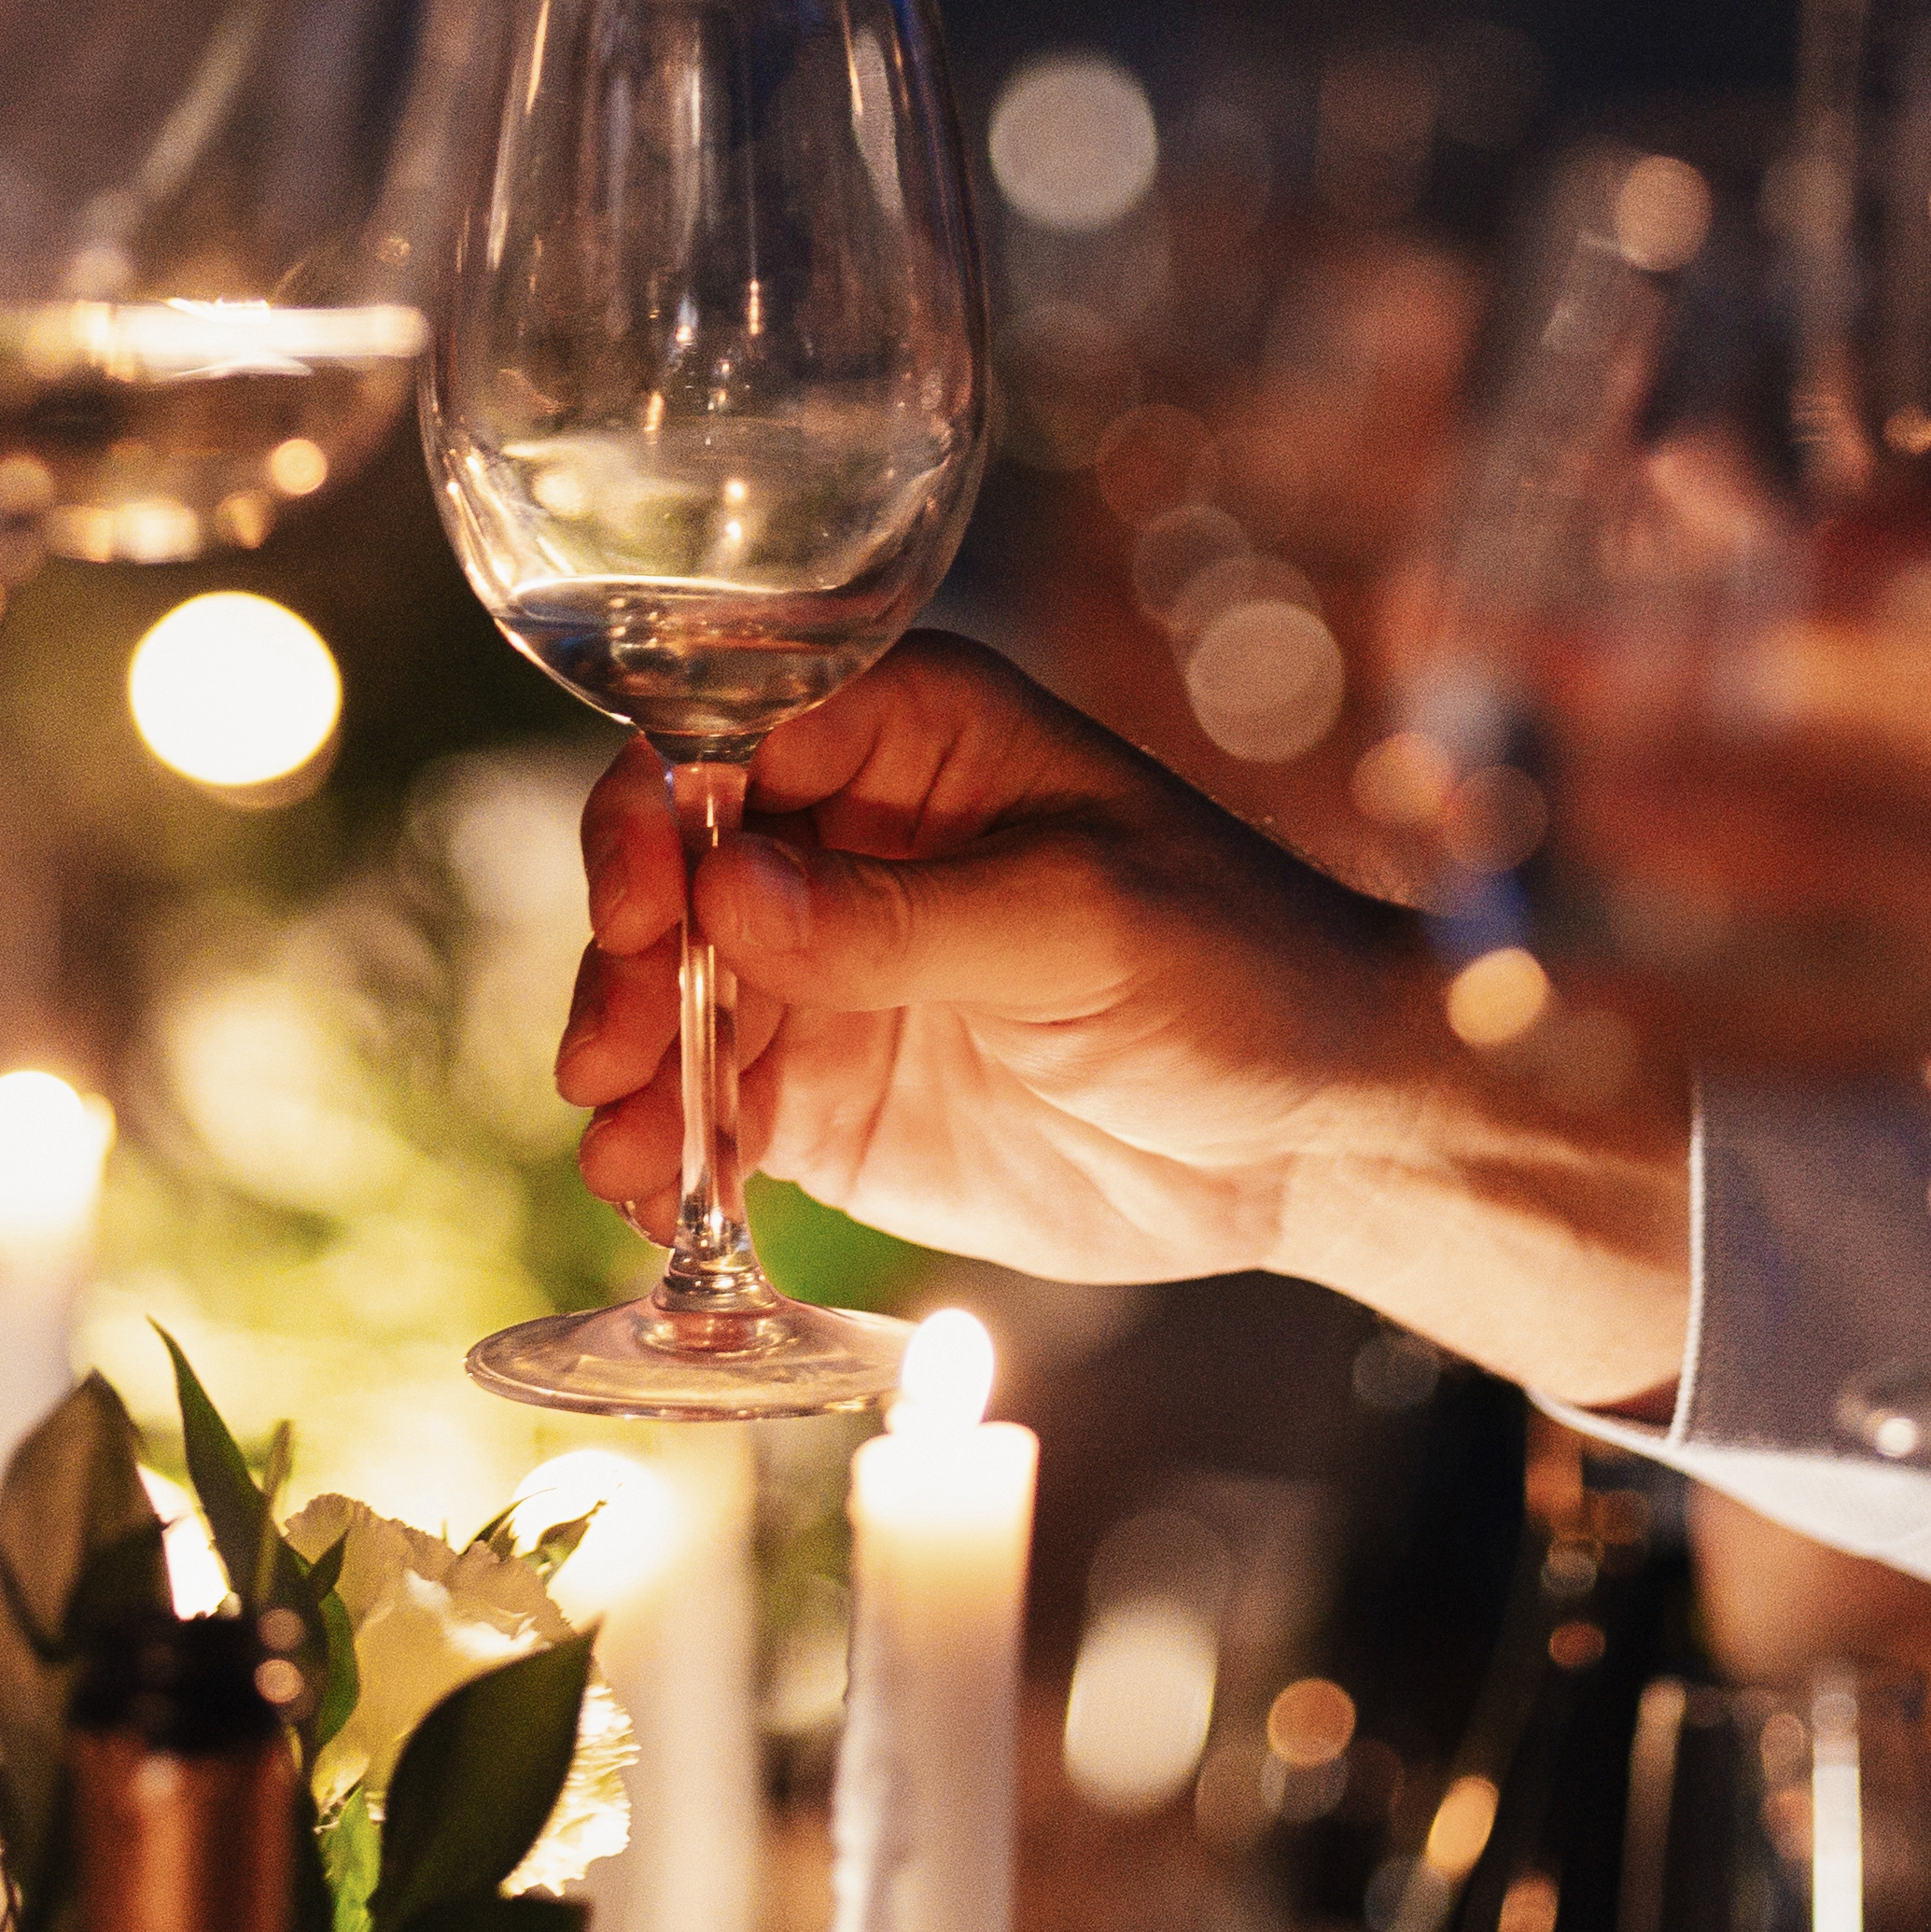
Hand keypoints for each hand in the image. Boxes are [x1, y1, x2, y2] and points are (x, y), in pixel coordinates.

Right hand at [550, 642, 1443, 1280]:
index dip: (659, 813)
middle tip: (613, 1057)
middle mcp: (842, 835)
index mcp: (910, 733)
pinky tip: (654, 1197)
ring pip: (669, 997)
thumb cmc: (1240, 968)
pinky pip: (711, 1109)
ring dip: (630, 1070)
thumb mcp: (1080, 925)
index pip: (729, 735)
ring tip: (627, 1156)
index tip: (638, 910)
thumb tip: (726, 894)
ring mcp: (825, 969)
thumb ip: (901, 917)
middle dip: (624, 961)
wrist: (1317, 1132)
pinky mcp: (829, 1090)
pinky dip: (667, 1150)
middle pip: (671, 871)